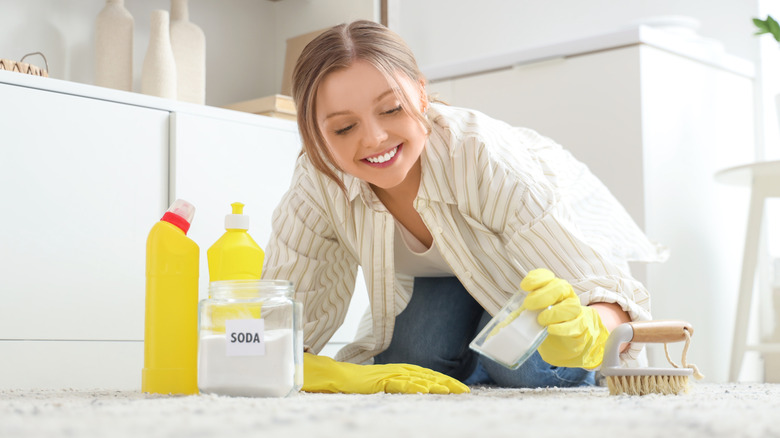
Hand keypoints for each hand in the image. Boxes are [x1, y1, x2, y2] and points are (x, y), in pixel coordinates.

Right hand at [302, 353, 469, 393]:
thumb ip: (399, 384)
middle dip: (448, 382)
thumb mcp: (384, 384)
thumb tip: (418, 390)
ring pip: (417, 379)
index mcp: (400, 370)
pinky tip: (424, 391)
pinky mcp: (378, 380)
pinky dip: (412, 386)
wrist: (336, 376)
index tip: (462, 388)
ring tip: (451, 391)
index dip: (445, 379)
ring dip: (435, 384)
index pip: (428, 374)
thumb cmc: (359, 382)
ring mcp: (388, 374)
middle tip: (465, 391)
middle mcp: (398, 369)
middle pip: (428, 375)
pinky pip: (398, 383)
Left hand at [520, 268, 608, 368]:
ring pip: (570, 306)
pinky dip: (562, 327)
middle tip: (528, 305)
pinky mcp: (580, 327)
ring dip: (553, 313)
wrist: (567, 340)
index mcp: (552, 288)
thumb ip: (522, 313)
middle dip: (543, 295)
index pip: (547, 276)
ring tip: (540, 320)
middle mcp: (566, 296)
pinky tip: (550, 329)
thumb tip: (500, 324)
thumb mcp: (532, 315)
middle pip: (560, 287)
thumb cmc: (547, 322)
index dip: (537, 278)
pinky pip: (575, 324)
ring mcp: (575, 310)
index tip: (524, 286)